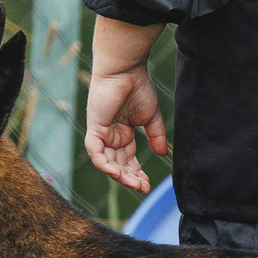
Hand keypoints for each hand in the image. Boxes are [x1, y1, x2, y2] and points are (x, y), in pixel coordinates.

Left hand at [84, 17, 169, 192]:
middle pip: (118, 164)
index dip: (137, 173)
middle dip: (130, 178)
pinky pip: (96, 153)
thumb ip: (156, 135)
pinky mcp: (94, 128)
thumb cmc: (138, 86)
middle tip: (143, 188)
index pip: (128, 160)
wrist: (126, 68)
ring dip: (120, 175)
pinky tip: (117, 173)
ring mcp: (101, 133)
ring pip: (107, 162)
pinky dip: (105, 164)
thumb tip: (162, 154)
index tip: (148, 185)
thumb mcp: (151, 116)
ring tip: (134, 184)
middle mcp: (110, 136)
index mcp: (123, 133)